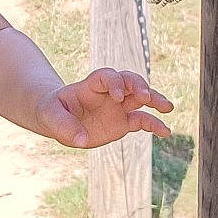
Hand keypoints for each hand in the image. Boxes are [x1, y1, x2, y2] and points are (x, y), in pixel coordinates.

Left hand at [35, 67, 174, 148]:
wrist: (59, 119)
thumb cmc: (53, 112)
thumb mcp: (51, 117)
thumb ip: (64, 126)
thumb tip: (81, 140)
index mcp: (91, 86)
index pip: (107, 77)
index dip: (114, 83)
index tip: (116, 96)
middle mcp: (108, 93)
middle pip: (129, 81)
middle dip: (139, 86)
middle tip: (146, 96)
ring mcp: (118, 106)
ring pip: (141, 98)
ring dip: (154, 99)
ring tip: (167, 107)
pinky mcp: (123, 122)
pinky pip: (142, 121)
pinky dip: (154, 125)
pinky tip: (165, 132)